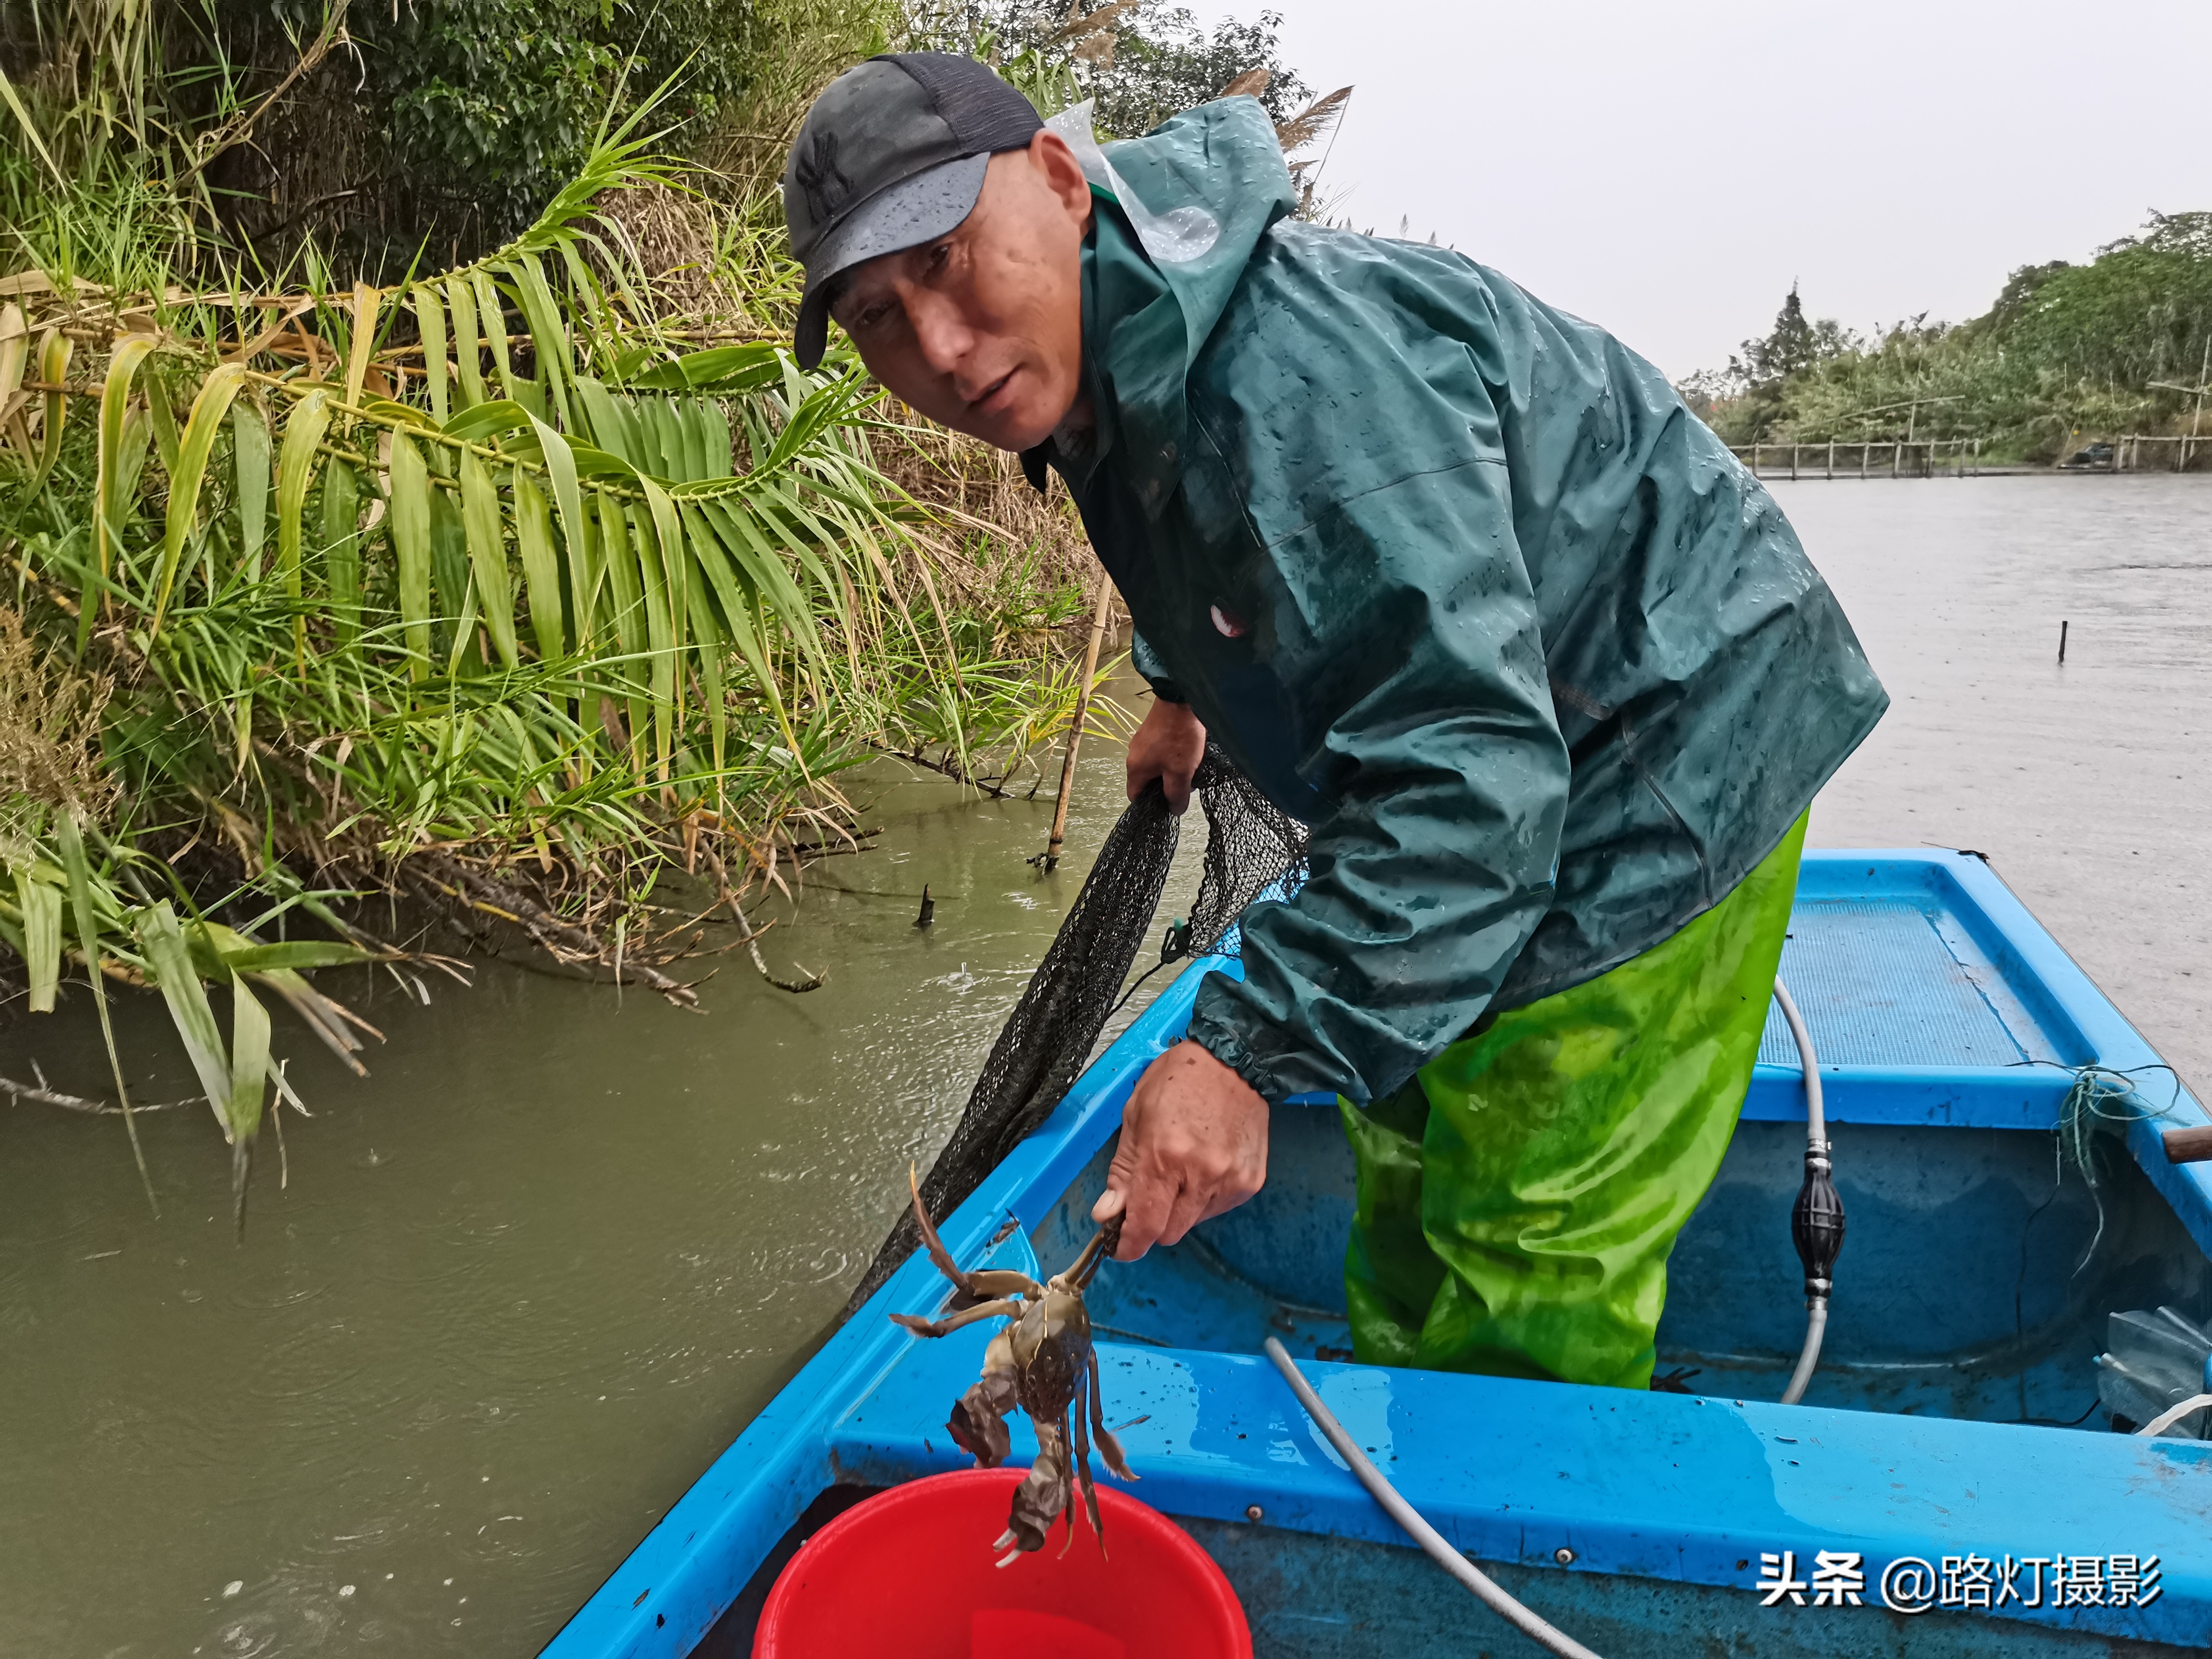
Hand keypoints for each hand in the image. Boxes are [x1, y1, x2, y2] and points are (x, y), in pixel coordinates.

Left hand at [1091, 1040, 1266, 1259]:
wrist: (1235, 1060)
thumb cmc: (1179, 1080)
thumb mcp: (1135, 1116)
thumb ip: (1122, 1170)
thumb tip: (1108, 1214)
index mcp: (1165, 1157)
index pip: (1146, 1226)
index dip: (1129, 1245)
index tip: (1121, 1247)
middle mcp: (1202, 1175)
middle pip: (1169, 1233)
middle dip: (1153, 1222)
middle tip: (1149, 1194)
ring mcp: (1231, 1181)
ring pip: (1193, 1223)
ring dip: (1180, 1208)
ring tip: (1183, 1167)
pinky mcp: (1251, 1182)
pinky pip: (1218, 1209)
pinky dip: (1205, 1197)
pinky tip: (1205, 1164)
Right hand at [1126, 698, 1206, 814]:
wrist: (1180, 699)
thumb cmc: (1179, 738)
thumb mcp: (1181, 772)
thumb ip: (1176, 794)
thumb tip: (1174, 810)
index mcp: (1135, 769)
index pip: (1135, 796)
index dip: (1150, 804)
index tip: (1168, 803)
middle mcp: (1133, 756)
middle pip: (1145, 781)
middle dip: (1163, 786)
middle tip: (1183, 785)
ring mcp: (1140, 741)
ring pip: (1153, 766)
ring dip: (1168, 770)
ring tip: (1187, 767)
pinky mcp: (1150, 730)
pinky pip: (1157, 751)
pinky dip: (1169, 756)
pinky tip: (1184, 751)